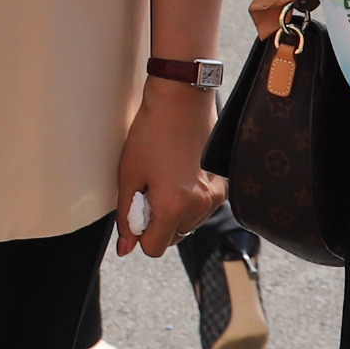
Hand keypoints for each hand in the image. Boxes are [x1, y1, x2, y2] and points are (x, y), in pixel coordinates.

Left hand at [110, 81, 221, 257]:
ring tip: (165, 178)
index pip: (153, 248)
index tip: (137, 207)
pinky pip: (202, 209)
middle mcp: (200, 207)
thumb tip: (126, 248)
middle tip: (150, 189)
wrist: (181, 100)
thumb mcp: (129, 175)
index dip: (139, 232)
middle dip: (157, 222)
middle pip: (172, 238)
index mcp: (174, 207)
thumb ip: (126, 216)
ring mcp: (215, 197)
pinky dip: (190, 200)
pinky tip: (181, 174)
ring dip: (174, 212)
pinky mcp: (224, 185)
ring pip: (188, 225)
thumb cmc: (151, 133)